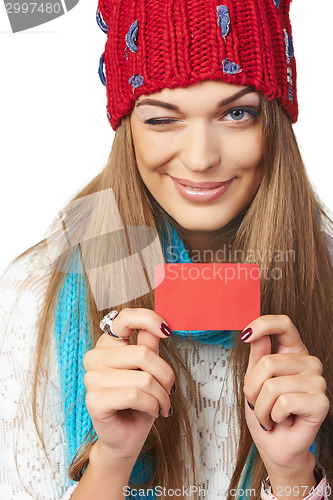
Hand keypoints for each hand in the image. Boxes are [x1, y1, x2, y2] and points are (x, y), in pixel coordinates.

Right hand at [83, 308, 174, 465]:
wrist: (127, 437)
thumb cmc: (140, 402)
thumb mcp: (150, 369)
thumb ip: (150, 345)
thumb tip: (160, 324)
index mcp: (109, 344)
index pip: (125, 317)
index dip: (148, 319)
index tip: (167, 331)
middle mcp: (95, 357)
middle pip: (143, 353)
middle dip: (165, 375)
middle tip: (169, 389)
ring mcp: (91, 378)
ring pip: (143, 378)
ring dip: (161, 395)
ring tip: (162, 404)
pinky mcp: (94, 400)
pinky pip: (135, 395)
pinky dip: (152, 406)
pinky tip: (151, 411)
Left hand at [241, 314, 328, 474]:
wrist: (275, 446)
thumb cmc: (265, 413)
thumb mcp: (253, 380)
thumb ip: (257, 355)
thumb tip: (255, 333)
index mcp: (293, 352)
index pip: (284, 324)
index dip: (263, 324)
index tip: (246, 334)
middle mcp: (309, 363)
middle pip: (268, 362)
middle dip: (253, 389)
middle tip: (260, 403)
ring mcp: (318, 381)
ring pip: (272, 385)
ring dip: (262, 407)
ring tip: (271, 414)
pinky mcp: (321, 402)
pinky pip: (283, 402)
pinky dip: (274, 416)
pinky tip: (284, 421)